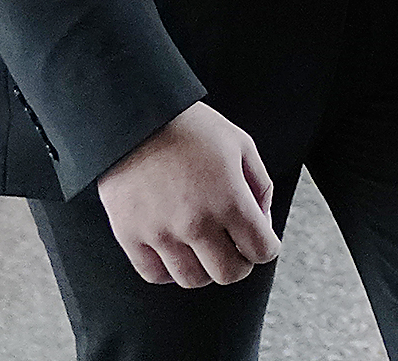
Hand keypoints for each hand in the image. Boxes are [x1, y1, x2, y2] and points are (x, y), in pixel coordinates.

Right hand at [96, 101, 279, 287]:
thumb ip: (260, 185)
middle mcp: (196, 224)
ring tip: (203, 248)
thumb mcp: (241, 145)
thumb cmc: (191, 128)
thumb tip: (262, 220)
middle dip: (240, 263)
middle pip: (229, 274)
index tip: (260, 240)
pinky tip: (175, 251)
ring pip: (192, 280)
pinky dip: (169, 270)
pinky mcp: (131, 237)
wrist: (136, 119)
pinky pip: (155, 275)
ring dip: (204, 268)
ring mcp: (161, 234)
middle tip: (234, 248)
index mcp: (229, 200)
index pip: (261, 250)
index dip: (266, 247)